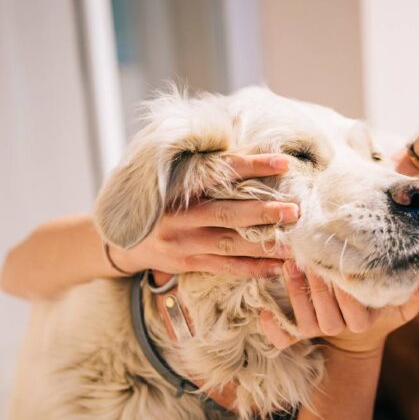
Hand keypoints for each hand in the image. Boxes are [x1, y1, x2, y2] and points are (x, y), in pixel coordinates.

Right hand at [109, 153, 297, 276]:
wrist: (121, 239)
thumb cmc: (160, 201)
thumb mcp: (173, 178)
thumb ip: (205, 169)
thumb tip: (252, 151)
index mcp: (179, 185)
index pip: (221, 172)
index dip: (252, 166)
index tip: (283, 162)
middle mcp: (181, 215)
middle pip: (228, 213)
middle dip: (265, 212)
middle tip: (296, 210)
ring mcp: (184, 242)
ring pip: (231, 244)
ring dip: (265, 245)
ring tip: (296, 245)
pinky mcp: (188, 263)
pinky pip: (225, 267)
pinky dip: (253, 268)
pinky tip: (277, 267)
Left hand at [260, 260, 418, 353]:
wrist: (356, 325)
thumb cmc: (377, 301)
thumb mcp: (401, 301)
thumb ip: (413, 293)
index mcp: (363, 321)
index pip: (355, 312)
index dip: (345, 293)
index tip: (339, 268)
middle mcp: (340, 328)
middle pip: (327, 316)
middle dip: (317, 288)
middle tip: (309, 258)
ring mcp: (318, 331)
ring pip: (306, 322)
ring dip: (296, 294)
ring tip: (290, 265)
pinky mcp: (299, 332)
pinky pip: (284, 339)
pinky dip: (273, 329)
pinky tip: (264, 312)